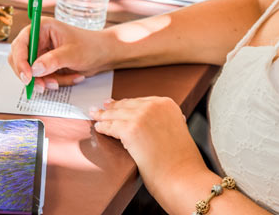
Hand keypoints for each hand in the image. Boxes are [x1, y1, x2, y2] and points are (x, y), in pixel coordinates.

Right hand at [8, 17, 112, 92]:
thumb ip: (52, 61)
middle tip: (42, 86)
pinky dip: (54, 81)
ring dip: (45, 80)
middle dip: (32, 75)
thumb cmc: (90, 46)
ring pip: (30, 72)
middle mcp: (37, 39)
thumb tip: (34, 69)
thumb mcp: (72, 53)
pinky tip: (71, 77)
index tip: (27, 77)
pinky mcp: (46, 64)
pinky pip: (42, 78)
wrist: (103, 55)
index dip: (20, 61)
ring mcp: (41, 53)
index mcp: (41, 28)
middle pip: (20, 60)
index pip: (20, 44)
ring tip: (60, 82)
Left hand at [90, 96, 206, 189]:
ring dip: (103, 116)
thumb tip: (144, 121)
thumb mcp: (175, 130)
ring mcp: (141, 117)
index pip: (140, 101)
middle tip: (102, 107)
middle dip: (113, 107)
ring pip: (116, 114)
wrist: (184, 178)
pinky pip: (111, 126)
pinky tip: (98, 128)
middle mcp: (154, 106)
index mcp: (167, 104)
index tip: (117, 103)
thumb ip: (162, 121)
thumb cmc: (181, 162)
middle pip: (126, 105)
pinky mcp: (130, 130)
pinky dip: (103, 127)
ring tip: (95, 115)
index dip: (126, 103)